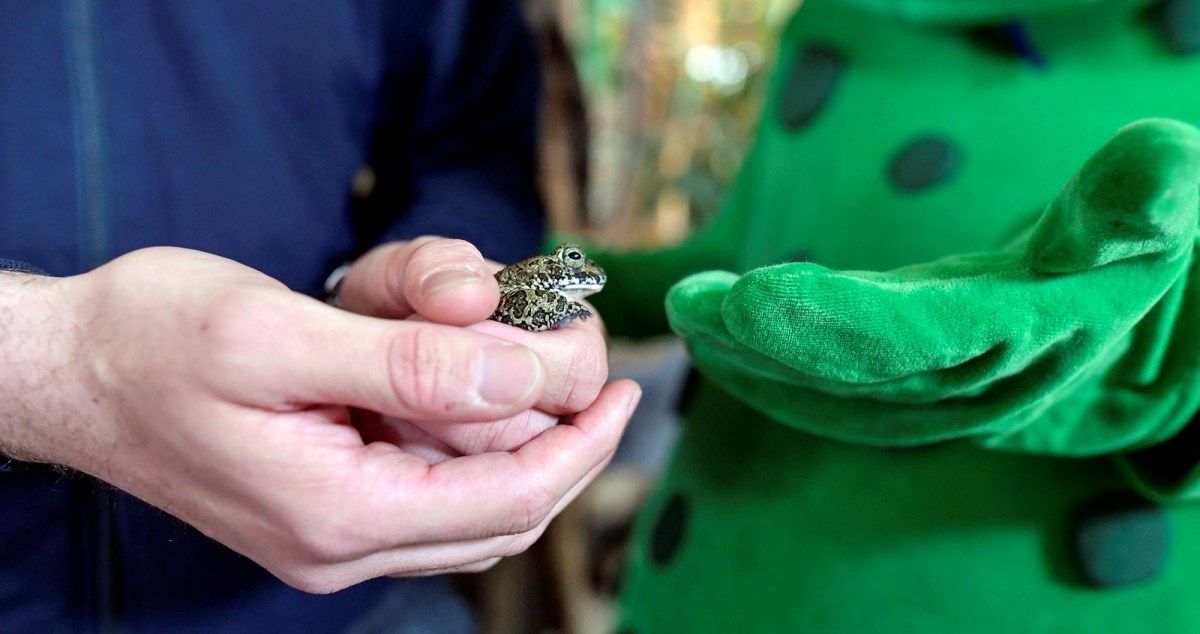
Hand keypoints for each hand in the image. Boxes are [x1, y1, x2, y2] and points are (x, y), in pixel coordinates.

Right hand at [0, 247, 638, 590]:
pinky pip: (434, 474)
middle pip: (506, 500)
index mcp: (337, 515)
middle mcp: (346, 541)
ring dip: (499, 412)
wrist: (72, 370)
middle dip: (548, 418)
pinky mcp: (331, 503)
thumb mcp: (276, 335)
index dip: (583, 444)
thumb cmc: (151, 341)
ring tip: (478, 325)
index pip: (512, 500)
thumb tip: (523, 380)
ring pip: (476, 488)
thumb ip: (407, 364)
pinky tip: (438, 355)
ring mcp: (338, 530)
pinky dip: (458, 418)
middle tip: (559, 334)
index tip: (625, 388)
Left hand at [666, 118, 1199, 451]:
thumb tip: (1161, 173)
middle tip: (690, 304)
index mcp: (1023, 331)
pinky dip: (771, 375)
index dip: (838, 323)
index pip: (921, 338)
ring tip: (685, 314)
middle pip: (858, 374)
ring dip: (752, 362)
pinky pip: (833, 396)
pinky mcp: (907, 384)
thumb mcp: (1154, 206)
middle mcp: (971, 377)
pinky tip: (714, 344)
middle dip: (768, 343)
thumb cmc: (1134, 243)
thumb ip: (1142, 198)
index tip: (752, 295)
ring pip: (834, 393)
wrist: (1132, 316)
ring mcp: (934, 389)